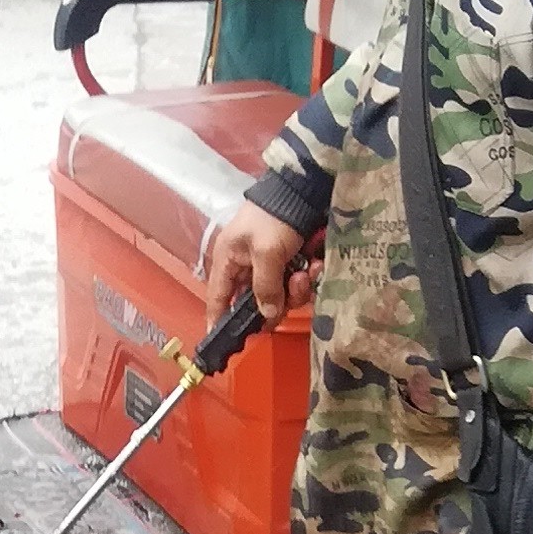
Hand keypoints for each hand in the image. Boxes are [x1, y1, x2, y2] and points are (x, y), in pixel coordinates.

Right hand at [205, 201, 308, 327]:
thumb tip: (268, 316)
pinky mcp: (288, 262)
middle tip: (293, 290)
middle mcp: (245, 267)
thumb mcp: (266, 253)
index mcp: (228, 261)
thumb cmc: (273, 218)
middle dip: (276, 301)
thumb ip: (265, 287)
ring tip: (307, 271)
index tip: (221, 341)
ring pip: (279, 295)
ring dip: (296, 289)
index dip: (218, 320)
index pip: (217, 298)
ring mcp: (268, 266)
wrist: (301, 192)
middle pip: (255, 303)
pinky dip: (306, 277)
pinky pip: (294, 283)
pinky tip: (315, 265)